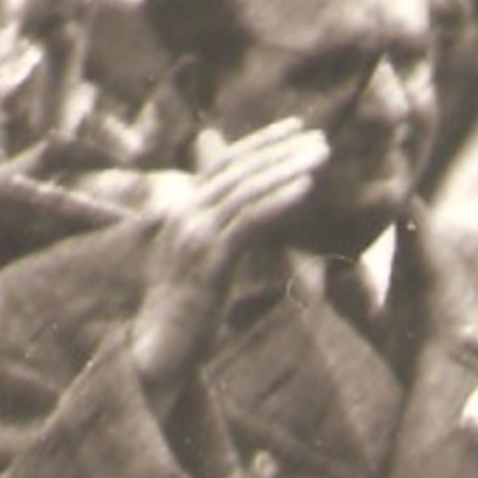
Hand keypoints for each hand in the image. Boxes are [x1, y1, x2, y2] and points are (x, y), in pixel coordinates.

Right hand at [131, 120, 329, 396]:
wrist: (157, 349)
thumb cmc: (185, 309)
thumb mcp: (204, 260)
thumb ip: (223, 232)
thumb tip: (253, 215)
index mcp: (181, 209)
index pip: (223, 162)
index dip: (260, 141)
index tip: (295, 127)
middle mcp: (184, 214)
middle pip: (238, 169)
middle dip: (281, 150)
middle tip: (320, 139)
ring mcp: (194, 235)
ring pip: (246, 189)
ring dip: (287, 168)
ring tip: (320, 157)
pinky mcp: (209, 260)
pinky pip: (249, 220)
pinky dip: (279, 199)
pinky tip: (305, 188)